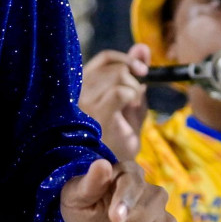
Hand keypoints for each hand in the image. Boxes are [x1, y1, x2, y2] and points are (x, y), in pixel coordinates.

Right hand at [79, 46, 150, 161]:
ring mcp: (84, 102)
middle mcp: (78, 92)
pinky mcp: (96, 114)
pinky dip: (132, 97)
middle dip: (133, 79)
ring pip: (119, 75)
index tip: (142, 71)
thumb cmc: (117, 141)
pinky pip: (121, 91)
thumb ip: (134, 75)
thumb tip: (142, 46)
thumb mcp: (128, 103)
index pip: (104, 59)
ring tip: (130, 110)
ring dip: (134, 90)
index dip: (126, 59)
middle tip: (135, 101)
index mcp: (82, 87)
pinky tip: (130, 110)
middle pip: (114, 67)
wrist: (111, 175)